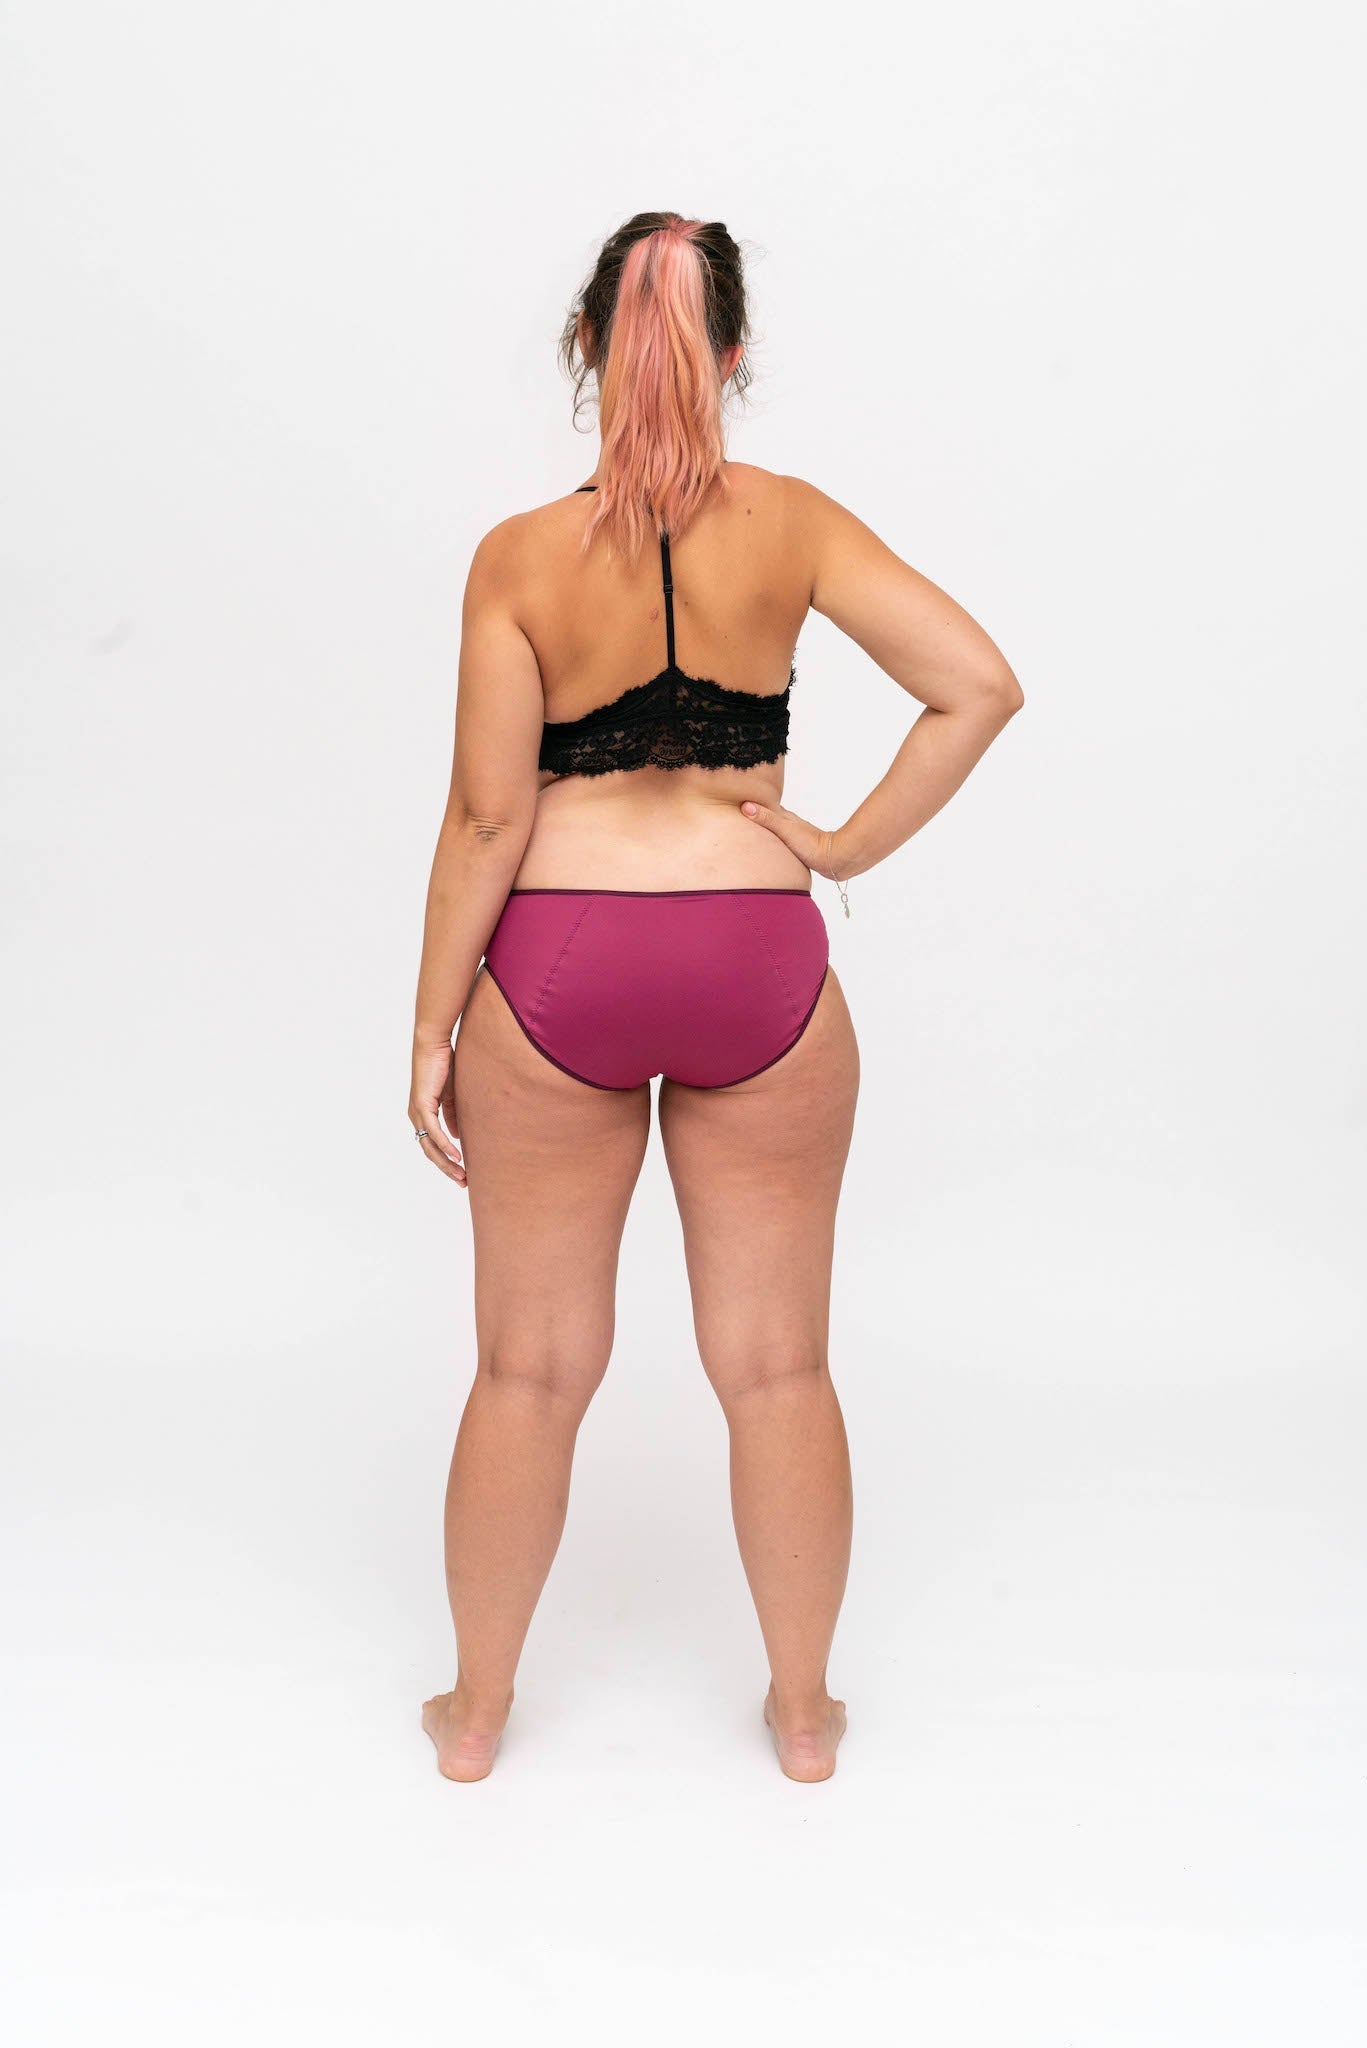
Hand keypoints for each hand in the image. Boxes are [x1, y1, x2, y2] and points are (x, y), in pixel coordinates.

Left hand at [409, 1037, 466, 1186]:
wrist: (433, 1044)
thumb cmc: (443, 1064)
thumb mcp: (452, 1095)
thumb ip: (454, 1115)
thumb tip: (458, 1136)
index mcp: (423, 1115)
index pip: (433, 1145)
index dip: (447, 1161)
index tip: (462, 1173)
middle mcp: (417, 1117)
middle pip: (430, 1152)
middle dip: (447, 1169)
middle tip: (463, 1183)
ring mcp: (417, 1112)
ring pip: (430, 1147)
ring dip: (447, 1163)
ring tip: (462, 1176)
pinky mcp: (422, 1105)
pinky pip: (433, 1132)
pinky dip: (445, 1146)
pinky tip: (456, 1156)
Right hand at [739, 801, 851, 879]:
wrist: (832, 859)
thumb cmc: (810, 844)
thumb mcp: (785, 830)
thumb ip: (766, 819)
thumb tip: (746, 806)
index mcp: (785, 817)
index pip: (764, 806)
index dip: (752, 803)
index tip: (738, 799)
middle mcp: (789, 824)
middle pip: (769, 816)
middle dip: (757, 814)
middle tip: (741, 812)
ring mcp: (794, 836)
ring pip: (775, 829)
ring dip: (765, 828)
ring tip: (751, 828)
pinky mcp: (797, 849)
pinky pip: (780, 842)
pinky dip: (772, 841)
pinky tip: (769, 847)